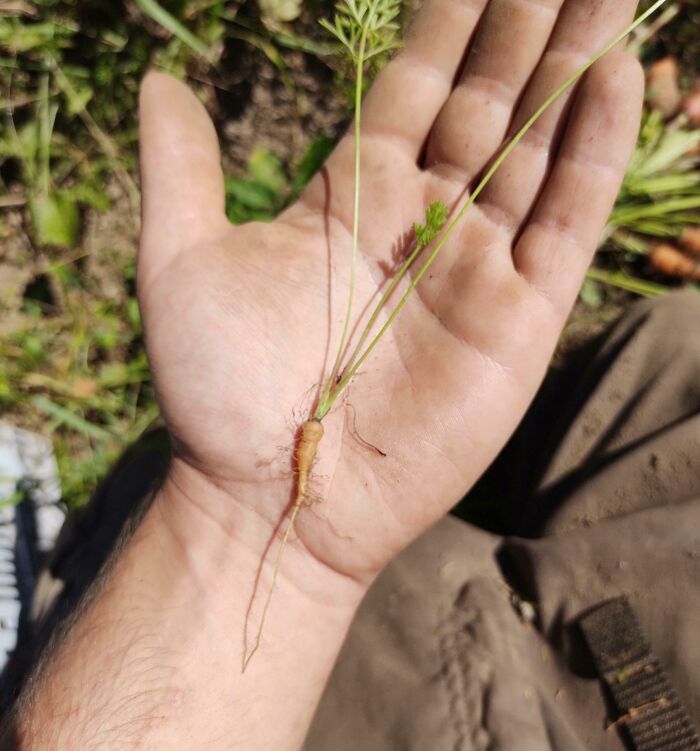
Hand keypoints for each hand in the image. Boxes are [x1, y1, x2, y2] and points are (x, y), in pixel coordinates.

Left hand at [139, 0, 642, 587]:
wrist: (275, 496)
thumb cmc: (221, 393)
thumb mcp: (182, 264)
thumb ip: (181, 171)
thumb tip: (163, 82)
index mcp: (352, 199)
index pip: (417, 88)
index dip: (450, 23)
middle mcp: (423, 223)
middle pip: (490, 102)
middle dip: (526, 27)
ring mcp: (477, 268)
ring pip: (539, 147)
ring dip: (573, 68)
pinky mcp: (519, 318)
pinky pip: (566, 220)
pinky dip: (593, 150)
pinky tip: (615, 79)